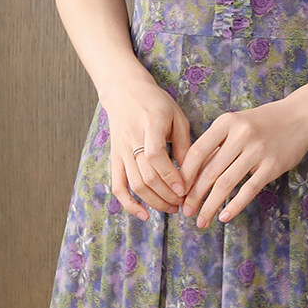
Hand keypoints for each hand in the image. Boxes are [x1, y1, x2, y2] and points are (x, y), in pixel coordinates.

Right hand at [101, 72, 192, 221]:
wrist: (125, 92)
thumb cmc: (157, 104)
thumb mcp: (177, 118)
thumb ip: (185, 145)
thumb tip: (193, 175)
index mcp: (150, 124)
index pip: (156, 156)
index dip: (170, 176)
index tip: (184, 190)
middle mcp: (132, 139)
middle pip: (146, 176)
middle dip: (167, 195)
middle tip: (183, 203)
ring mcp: (120, 150)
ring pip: (135, 184)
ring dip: (154, 202)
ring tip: (172, 208)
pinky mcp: (114, 158)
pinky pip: (117, 186)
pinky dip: (129, 203)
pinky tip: (144, 215)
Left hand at [177, 96, 307, 227]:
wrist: (300, 117)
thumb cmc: (263, 122)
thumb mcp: (236, 124)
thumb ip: (217, 145)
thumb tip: (192, 175)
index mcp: (225, 123)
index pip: (197, 152)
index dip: (184, 175)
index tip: (177, 191)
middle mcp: (240, 135)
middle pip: (209, 171)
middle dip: (194, 196)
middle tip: (185, 212)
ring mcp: (257, 150)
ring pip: (226, 183)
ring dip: (210, 205)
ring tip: (201, 220)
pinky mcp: (272, 166)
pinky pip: (249, 190)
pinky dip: (234, 206)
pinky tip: (224, 217)